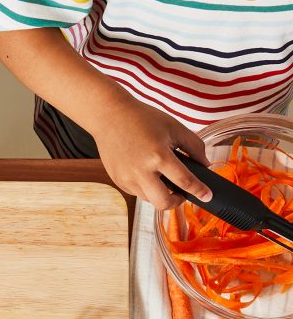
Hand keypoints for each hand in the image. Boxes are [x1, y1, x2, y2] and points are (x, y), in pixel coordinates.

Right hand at [90, 96, 212, 209]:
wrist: (110, 116)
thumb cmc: (142, 118)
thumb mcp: (174, 127)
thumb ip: (194, 146)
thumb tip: (205, 165)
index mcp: (158, 156)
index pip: (184, 181)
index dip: (199, 191)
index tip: (207, 197)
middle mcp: (141, 171)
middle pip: (163, 202)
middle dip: (177, 202)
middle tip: (182, 195)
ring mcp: (126, 178)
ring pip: (149, 199)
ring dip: (160, 193)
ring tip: (162, 178)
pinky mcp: (118, 180)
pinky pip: (136, 192)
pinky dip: (146, 187)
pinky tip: (145, 171)